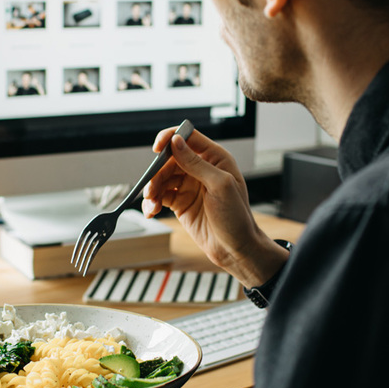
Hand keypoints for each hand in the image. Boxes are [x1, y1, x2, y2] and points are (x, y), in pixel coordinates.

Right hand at [141, 127, 287, 287]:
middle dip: (157, 172)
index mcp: (215, 158)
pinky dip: (153, 202)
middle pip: (170, 159)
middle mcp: (201, 169)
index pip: (188, 137)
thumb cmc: (237, 217)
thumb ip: (197, 163)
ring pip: (162, 178)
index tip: (157, 149)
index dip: (170, 138)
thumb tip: (176, 142)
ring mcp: (189, 186)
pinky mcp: (180, 203)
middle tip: (151, 187)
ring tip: (152, 203)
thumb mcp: (220, 186)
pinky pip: (161, 195)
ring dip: (153, 188)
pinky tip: (152, 211)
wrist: (235, 249)